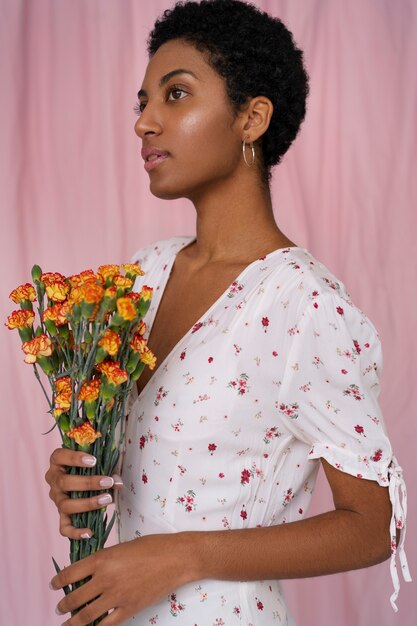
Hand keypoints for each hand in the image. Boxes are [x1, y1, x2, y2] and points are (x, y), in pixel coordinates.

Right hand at [45, 448, 122, 539]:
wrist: (85, 481)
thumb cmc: (91, 467)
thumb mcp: (99, 463)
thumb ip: (108, 469)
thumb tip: (118, 483)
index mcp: (58, 462)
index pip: (59, 456)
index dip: (74, 458)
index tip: (94, 461)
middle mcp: (54, 481)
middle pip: (64, 482)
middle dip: (88, 483)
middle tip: (108, 482)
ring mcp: (57, 499)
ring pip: (65, 504)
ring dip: (87, 503)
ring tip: (107, 499)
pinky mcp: (62, 515)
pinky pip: (64, 527)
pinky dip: (75, 532)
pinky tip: (89, 532)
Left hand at [50, 533, 195, 624]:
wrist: (175, 558)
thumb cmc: (152, 546)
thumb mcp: (123, 546)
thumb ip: (105, 559)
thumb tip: (91, 570)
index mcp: (102, 558)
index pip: (70, 573)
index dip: (58, 581)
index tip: (54, 585)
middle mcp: (105, 578)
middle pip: (75, 597)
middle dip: (63, 605)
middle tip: (59, 608)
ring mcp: (116, 596)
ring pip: (86, 615)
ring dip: (73, 622)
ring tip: (68, 623)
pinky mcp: (129, 609)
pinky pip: (107, 624)